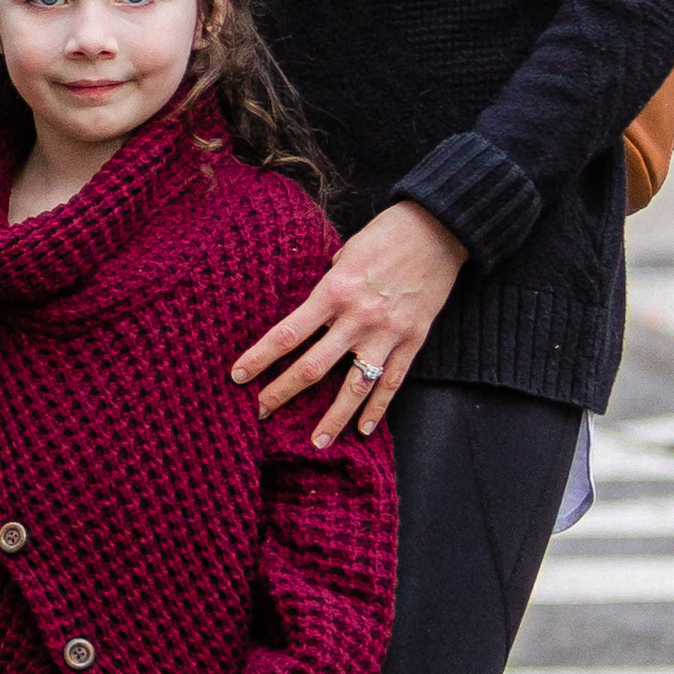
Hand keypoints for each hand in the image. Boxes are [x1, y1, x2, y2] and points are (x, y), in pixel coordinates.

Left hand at [231, 197, 465, 443]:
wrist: (436, 230)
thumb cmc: (383, 235)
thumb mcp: (343, 254)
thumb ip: (327, 287)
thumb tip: (312, 312)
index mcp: (333, 291)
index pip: (287, 333)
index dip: (260, 358)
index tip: (238, 377)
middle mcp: (357, 318)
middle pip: (312, 367)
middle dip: (283, 393)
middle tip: (260, 413)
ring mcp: (387, 334)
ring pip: (354, 386)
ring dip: (333, 418)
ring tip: (316, 443)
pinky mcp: (413, 341)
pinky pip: (392, 383)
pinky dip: (377, 409)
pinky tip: (364, 430)